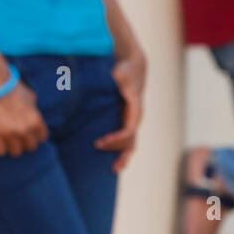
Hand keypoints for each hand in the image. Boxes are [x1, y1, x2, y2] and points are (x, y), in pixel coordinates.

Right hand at [0, 78, 48, 158]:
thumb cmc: (11, 86)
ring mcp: (9, 133)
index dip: (36, 136)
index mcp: (36, 119)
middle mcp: (25, 129)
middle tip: (18, 136)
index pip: (42, 138)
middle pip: (30, 148)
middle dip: (25, 142)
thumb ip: (34, 110)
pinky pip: (0, 152)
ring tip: (7, 139)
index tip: (30, 133)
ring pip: (16, 152)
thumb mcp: (30, 96)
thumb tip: (34, 116)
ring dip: (12, 146)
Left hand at [94, 49, 145, 171]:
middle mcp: (135, 116)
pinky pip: (126, 139)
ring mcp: (131, 118)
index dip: (117, 139)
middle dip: (118, 150)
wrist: (134, 64)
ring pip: (131, 143)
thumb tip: (115, 76)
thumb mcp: (123, 71)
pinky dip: (121, 150)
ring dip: (122, 156)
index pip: (129, 130)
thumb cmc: (126, 69)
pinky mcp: (125, 118)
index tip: (102, 141)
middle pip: (131, 140)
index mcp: (135, 108)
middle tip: (98, 147)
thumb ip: (120, 75)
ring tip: (114, 168)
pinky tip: (114, 160)